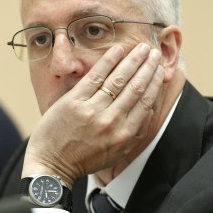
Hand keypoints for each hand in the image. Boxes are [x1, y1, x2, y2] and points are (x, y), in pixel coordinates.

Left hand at [22, 43, 164, 187]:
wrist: (52, 164)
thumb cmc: (85, 158)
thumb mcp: (117, 152)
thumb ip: (135, 133)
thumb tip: (150, 108)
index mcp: (124, 135)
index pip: (145, 102)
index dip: (155, 82)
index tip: (160, 69)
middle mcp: (111, 122)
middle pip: (135, 88)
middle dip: (148, 67)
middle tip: (155, 53)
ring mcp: (91, 110)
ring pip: (118, 80)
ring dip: (133, 61)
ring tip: (142, 48)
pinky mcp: (73, 102)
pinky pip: (95, 77)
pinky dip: (108, 61)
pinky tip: (118, 50)